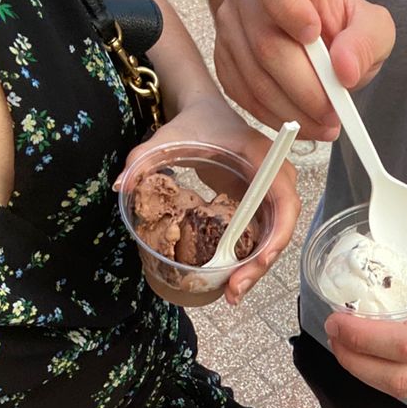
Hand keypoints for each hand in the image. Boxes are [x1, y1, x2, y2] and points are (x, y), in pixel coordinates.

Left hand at [116, 96, 300, 304]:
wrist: (207, 115)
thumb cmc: (196, 124)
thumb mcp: (169, 137)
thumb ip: (144, 157)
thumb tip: (121, 186)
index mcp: (263, 158)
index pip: (285, 200)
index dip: (278, 233)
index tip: (260, 260)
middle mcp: (276, 180)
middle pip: (281, 229)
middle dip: (261, 264)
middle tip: (235, 289)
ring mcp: (271, 197)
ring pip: (273, 240)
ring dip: (255, 270)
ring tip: (230, 293)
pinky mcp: (261, 209)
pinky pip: (262, 238)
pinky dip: (248, 261)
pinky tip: (230, 282)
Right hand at [213, 0, 394, 140]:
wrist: (314, 33)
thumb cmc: (339, 20)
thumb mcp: (371, 24)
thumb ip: (367, 41)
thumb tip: (346, 71)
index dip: (286, 3)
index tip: (314, 34)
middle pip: (265, 42)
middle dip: (305, 87)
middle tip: (333, 111)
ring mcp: (229, 27)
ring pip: (255, 78)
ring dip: (294, 111)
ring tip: (325, 124)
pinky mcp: (226, 64)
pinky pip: (246, 97)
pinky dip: (277, 117)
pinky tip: (303, 122)